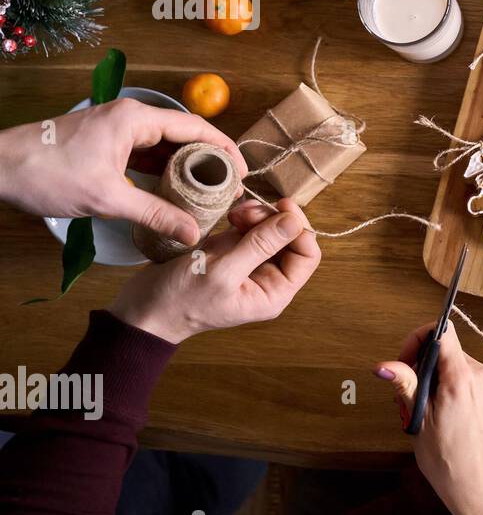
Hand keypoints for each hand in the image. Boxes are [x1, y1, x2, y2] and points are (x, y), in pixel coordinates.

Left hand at [0, 98, 246, 245]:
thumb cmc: (48, 174)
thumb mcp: (107, 198)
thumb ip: (155, 214)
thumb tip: (193, 234)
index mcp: (136, 119)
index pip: (196, 127)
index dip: (225, 149)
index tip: (243, 173)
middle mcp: (131, 117)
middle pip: (184, 134)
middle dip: (209, 160)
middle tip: (229, 188)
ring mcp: (117, 129)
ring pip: (165, 145)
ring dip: (186, 166)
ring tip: (207, 192)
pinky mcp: (106, 142)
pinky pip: (146, 153)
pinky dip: (163, 170)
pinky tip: (173, 190)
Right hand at [108, 199, 319, 343]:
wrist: (143, 308)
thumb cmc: (181, 298)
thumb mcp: (222, 271)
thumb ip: (260, 245)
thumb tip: (294, 221)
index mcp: (274, 292)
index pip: (307, 255)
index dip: (299, 228)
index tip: (282, 206)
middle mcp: (267, 278)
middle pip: (290, 238)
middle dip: (273, 219)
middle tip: (247, 212)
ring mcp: (249, 263)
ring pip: (270, 229)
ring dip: (257, 215)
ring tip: (234, 214)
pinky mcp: (231, 252)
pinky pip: (250, 228)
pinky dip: (244, 218)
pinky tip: (229, 216)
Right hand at [376, 323, 482, 514]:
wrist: (475, 483)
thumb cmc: (446, 459)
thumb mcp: (418, 420)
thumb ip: (405, 385)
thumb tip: (383, 364)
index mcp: (461, 378)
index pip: (441, 331)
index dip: (417, 339)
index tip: (404, 362)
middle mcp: (479, 374)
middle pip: (444, 348)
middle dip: (420, 365)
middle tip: (409, 397)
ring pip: (452, 362)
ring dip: (431, 377)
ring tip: (423, 408)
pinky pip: (462, 374)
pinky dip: (445, 384)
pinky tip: (437, 410)